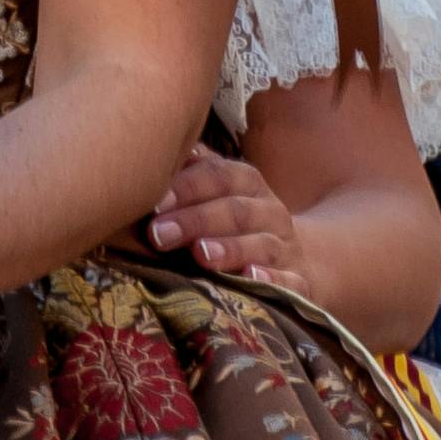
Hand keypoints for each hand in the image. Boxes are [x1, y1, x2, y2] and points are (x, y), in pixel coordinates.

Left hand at [148, 146, 310, 293]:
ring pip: (261, 244)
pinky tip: (251, 278)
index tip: (153, 203)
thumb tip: (139, 156)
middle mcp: (270, 210)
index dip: (186, 187)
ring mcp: (288, 247)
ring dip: (229, 248)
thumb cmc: (231, 219)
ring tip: (199, 255)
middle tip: (159, 235)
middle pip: (234, 210)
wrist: (294, 258)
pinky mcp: (301, 283)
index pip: (217, 175)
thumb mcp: (214, 191)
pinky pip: (291, 281)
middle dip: (194, 221)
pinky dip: (272, 280)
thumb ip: (185, 173)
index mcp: (246, 180)